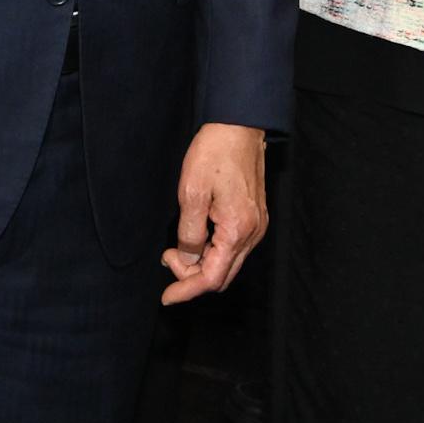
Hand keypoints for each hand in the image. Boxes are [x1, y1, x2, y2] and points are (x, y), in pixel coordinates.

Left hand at [160, 122, 267, 304]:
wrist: (239, 126)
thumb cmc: (214, 153)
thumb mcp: (191, 192)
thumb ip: (189, 233)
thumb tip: (186, 261)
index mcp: (237, 229)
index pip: (212, 277)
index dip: (186, 289)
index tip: (166, 296)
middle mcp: (253, 233)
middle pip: (222, 276)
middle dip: (192, 277)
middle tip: (168, 257)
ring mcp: (257, 226)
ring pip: (228, 264)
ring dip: (202, 264)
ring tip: (178, 246)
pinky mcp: (255, 217)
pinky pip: (234, 248)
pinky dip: (213, 252)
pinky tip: (196, 238)